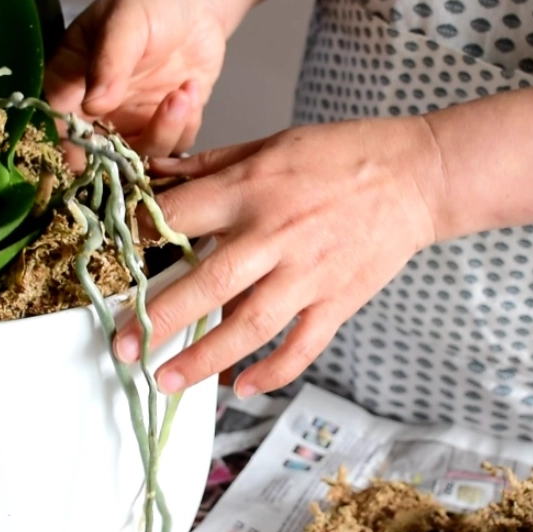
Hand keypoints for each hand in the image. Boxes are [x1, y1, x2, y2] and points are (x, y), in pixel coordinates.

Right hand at [44, 0, 230, 156]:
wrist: (195, 6)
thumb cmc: (149, 3)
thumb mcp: (125, 23)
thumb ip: (109, 62)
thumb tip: (94, 105)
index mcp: (69, 84)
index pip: (58, 128)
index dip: (74, 146)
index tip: (101, 145)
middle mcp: (95, 113)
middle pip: (99, 157)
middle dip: (130, 150)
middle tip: (160, 114)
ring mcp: (129, 124)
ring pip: (139, 158)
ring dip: (165, 131)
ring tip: (183, 93)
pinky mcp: (162, 128)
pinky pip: (171, 149)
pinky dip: (185, 127)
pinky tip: (190, 90)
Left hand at [113, 117, 444, 396]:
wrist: (418, 173)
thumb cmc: (340, 154)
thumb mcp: (270, 143)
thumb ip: (211, 163)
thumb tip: (157, 171)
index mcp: (252, 189)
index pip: (181, 217)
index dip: (141, 240)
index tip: (115, 266)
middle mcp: (276, 234)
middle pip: (210, 284)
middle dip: (160, 318)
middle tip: (123, 346)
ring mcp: (310, 273)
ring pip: (251, 325)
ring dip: (204, 358)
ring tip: (164, 380)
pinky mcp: (339, 300)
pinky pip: (303, 346)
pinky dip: (273, 371)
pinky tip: (242, 388)